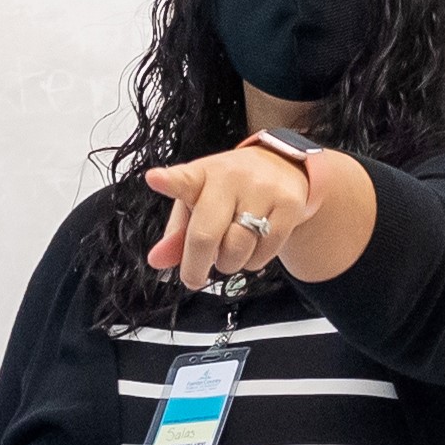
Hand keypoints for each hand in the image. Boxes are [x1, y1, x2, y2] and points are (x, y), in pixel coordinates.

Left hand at [147, 143, 313, 287]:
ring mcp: (263, 190)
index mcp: (202, 174)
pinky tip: (252, 245)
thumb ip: (177, 233)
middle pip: (206, 235)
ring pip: (236, 250)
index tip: (154, 179)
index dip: (169, 181)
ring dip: (228, 263)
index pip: (184, 179)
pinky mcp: (289, 205)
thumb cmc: (230, 189)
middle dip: (195, 267)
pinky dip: (253, 261)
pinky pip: (263, 254)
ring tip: (230, 248)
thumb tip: (157, 261)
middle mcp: (232, 177)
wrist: (282, 168)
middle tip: (193, 277)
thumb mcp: (198, 202)